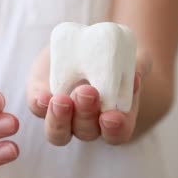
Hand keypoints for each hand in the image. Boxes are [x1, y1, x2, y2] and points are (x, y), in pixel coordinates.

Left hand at [26, 47, 150, 145]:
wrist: (88, 42)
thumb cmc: (117, 56)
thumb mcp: (132, 56)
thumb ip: (139, 65)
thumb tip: (136, 72)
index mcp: (115, 119)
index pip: (117, 134)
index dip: (115, 129)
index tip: (112, 116)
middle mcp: (87, 124)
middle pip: (86, 131)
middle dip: (86, 114)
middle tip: (88, 92)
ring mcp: (62, 115)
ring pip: (58, 132)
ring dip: (60, 118)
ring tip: (61, 99)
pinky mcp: (41, 98)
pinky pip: (38, 108)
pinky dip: (40, 104)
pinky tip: (43, 97)